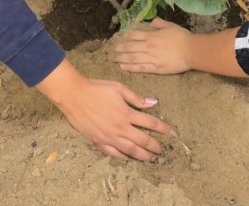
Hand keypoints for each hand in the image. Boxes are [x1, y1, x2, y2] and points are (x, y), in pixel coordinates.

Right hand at [37, 60, 174, 160]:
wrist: (74, 95)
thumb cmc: (97, 89)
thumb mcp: (119, 88)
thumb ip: (136, 98)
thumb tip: (153, 102)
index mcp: (127, 113)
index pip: (151, 123)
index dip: (164, 129)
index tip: (173, 134)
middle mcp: (120, 128)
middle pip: (142, 141)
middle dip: (155, 147)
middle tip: (163, 152)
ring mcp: (109, 136)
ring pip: (130, 150)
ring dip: (142, 156)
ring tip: (151, 160)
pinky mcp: (98, 141)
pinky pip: (113, 153)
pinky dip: (123, 157)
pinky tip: (129, 159)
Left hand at [114, 18, 193, 74]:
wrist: (191, 51)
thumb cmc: (182, 37)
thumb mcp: (170, 26)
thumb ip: (159, 23)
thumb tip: (151, 21)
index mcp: (152, 36)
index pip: (136, 35)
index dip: (127, 36)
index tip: (121, 37)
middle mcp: (149, 47)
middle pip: (131, 48)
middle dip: (121, 48)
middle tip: (113, 50)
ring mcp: (151, 58)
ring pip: (133, 58)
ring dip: (122, 58)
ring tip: (115, 59)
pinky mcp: (156, 68)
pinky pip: (140, 68)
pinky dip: (131, 67)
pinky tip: (124, 67)